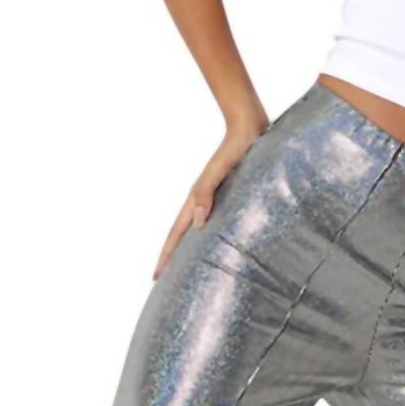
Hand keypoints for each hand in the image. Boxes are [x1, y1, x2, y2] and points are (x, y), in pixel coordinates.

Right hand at [152, 112, 268, 279]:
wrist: (249, 125)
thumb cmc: (237, 147)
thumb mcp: (221, 170)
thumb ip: (207, 192)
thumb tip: (197, 222)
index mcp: (196, 199)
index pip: (176, 234)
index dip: (166, 256)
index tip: (155, 277)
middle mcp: (202, 201)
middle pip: (181, 235)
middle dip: (171, 258)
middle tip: (164, 280)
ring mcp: (214, 198)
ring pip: (194, 229)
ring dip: (187, 248)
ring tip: (185, 268)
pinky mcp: (228, 194)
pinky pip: (213, 221)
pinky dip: (208, 236)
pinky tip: (215, 243)